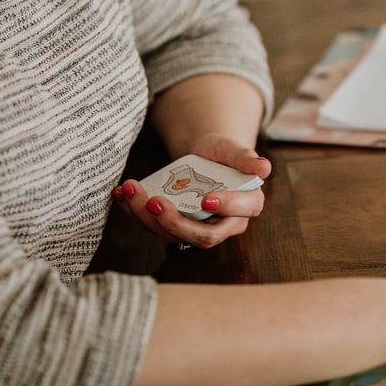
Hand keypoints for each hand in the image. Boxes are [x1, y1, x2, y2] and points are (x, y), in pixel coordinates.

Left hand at [113, 137, 271, 248]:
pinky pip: (154, 226)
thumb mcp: (233, 148)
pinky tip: (121, 193)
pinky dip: (134, 211)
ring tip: (131, 190)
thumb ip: (245, 157)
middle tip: (156, 201)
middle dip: (176, 222)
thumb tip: (264, 167)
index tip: (206, 198)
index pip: (236, 215)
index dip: (223, 208)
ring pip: (172, 235)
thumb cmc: (223, 153)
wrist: (203, 156)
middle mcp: (222, 226)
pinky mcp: (173, 226)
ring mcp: (195, 229)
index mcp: (245, 208)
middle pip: (201, 236)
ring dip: (147, 216)